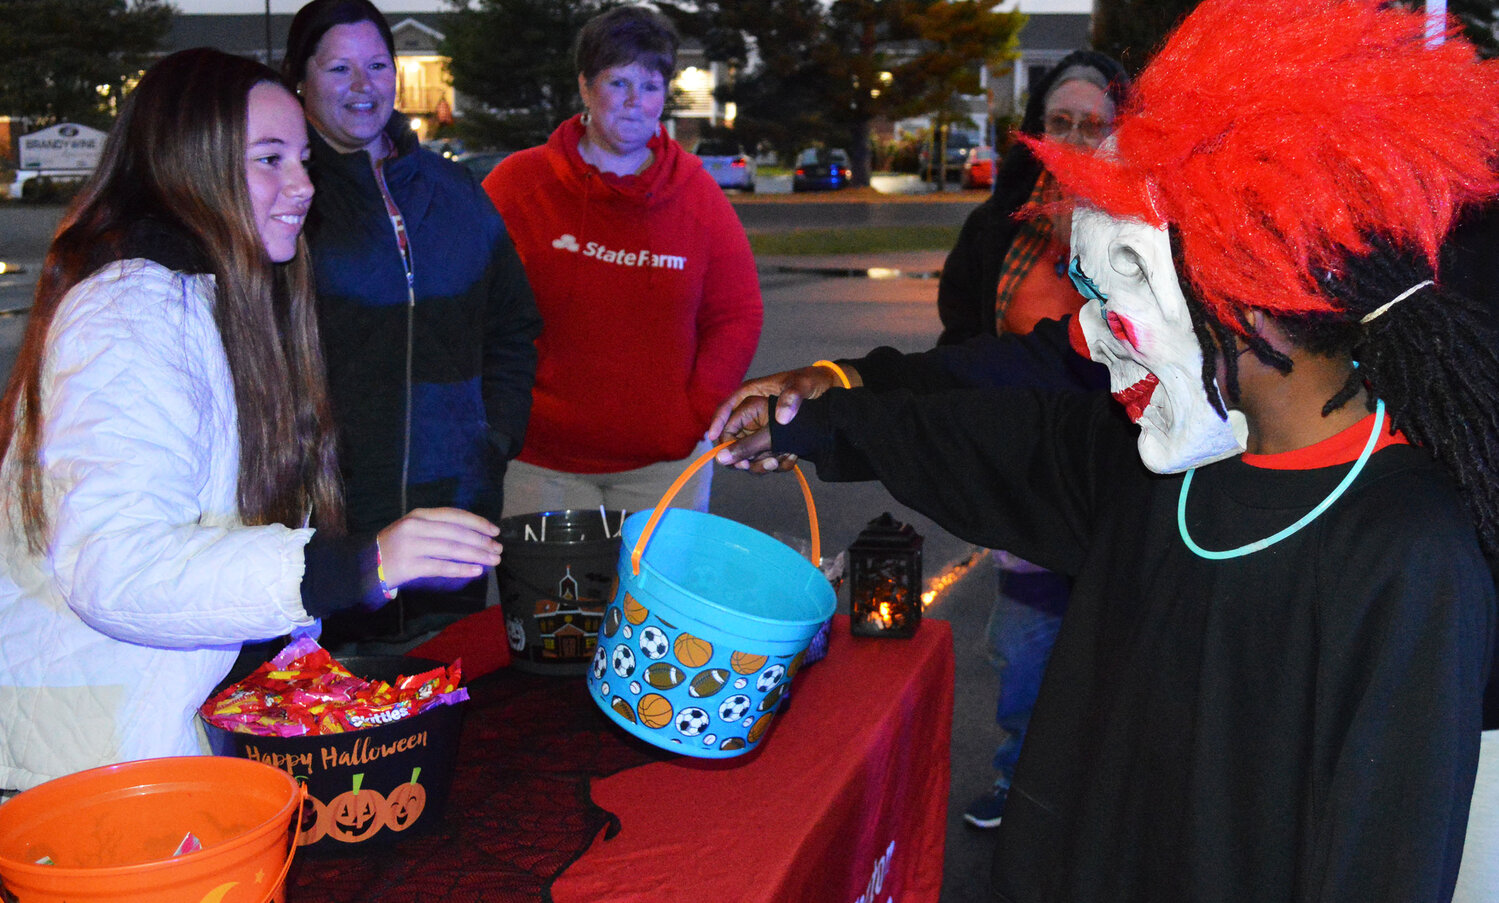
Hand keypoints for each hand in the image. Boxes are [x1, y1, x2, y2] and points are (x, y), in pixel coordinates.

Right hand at [377, 507, 502, 588]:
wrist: (368, 564)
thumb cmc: (398, 545)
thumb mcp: (415, 528)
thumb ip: (439, 527)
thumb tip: (474, 534)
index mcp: (419, 515)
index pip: (454, 515)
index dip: (477, 522)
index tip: (495, 530)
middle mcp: (415, 527)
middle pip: (456, 533)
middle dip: (481, 541)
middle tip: (499, 549)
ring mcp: (411, 546)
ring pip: (452, 550)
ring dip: (477, 555)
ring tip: (493, 560)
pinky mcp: (409, 566)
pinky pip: (441, 567)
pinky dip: (461, 569)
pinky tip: (476, 571)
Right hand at [706, 363, 860, 473]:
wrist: (831, 392)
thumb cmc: (812, 381)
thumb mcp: (803, 386)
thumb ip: (792, 398)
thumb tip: (780, 419)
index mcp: (751, 393)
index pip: (726, 408)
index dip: (718, 424)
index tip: (714, 439)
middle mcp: (753, 412)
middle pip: (733, 435)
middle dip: (739, 451)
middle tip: (746, 464)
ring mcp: (762, 427)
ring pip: (748, 450)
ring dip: (758, 461)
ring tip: (776, 462)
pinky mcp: (773, 439)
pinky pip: (765, 455)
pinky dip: (775, 461)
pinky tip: (790, 460)